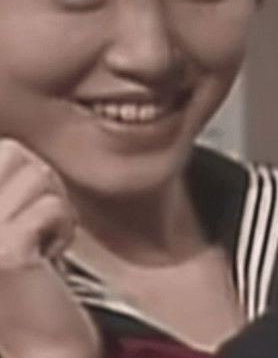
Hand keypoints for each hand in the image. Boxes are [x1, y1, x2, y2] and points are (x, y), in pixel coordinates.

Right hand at [0, 139, 99, 357]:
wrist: (35, 339)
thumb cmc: (23, 276)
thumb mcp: (5, 217)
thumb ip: (6, 182)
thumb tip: (15, 147)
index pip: (2, 148)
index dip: (21, 165)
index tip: (27, 205)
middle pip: (14, 153)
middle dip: (42, 182)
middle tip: (39, 222)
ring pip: (39, 177)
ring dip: (55, 208)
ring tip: (40, 242)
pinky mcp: (4, 253)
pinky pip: (52, 208)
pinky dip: (63, 228)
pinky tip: (47, 258)